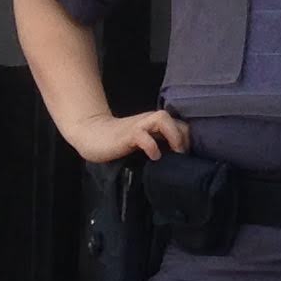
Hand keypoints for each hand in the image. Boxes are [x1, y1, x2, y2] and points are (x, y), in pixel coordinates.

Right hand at [69, 107, 187, 163]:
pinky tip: (154, 157)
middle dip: (184, 138)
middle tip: (182, 157)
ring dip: (173, 136)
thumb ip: (158, 145)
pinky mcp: (127, 134)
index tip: (187, 157)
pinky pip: (143, 135)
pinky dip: (151, 146)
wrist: (92, 135)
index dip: (188, 140)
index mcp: (155, 124)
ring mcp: (139, 126)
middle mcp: (150, 121)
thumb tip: (176, 162)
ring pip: (163, 119)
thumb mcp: (143, 143)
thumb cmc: (119, 142)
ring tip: (174, 153)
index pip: (182, 126)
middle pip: (177, 121)